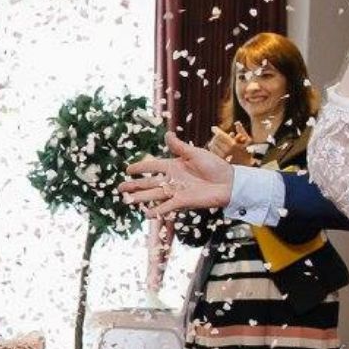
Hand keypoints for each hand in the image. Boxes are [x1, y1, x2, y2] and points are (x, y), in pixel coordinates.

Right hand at [120, 132, 236, 217]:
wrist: (229, 183)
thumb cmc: (215, 166)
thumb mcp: (196, 154)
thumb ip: (179, 147)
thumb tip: (167, 134)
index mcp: (174, 165)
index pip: (152, 166)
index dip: (140, 167)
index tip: (127, 170)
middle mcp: (172, 179)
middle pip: (149, 182)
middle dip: (134, 186)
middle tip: (120, 189)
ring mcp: (176, 191)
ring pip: (154, 195)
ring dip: (141, 198)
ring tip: (127, 201)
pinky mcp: (182, 202)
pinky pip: (167, 207)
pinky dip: (157, 210)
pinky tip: (146, 214)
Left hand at [206, 121, 252, 164]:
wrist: (245, 164)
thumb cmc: (247, 150)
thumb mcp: (247, 139)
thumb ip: (242, 130)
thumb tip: (236, 122)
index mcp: (233, 144)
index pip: (220, 135)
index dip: (216, 130)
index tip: (213, 128)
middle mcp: (227, 151)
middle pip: (216, 139)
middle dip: (216, 135)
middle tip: (216, 134)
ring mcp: (222, 156)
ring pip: (212, 145)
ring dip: (213, 141)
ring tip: (216, 140)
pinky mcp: (219, 160)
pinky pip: (211, 152)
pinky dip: (212, 148)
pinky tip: (215, 146)